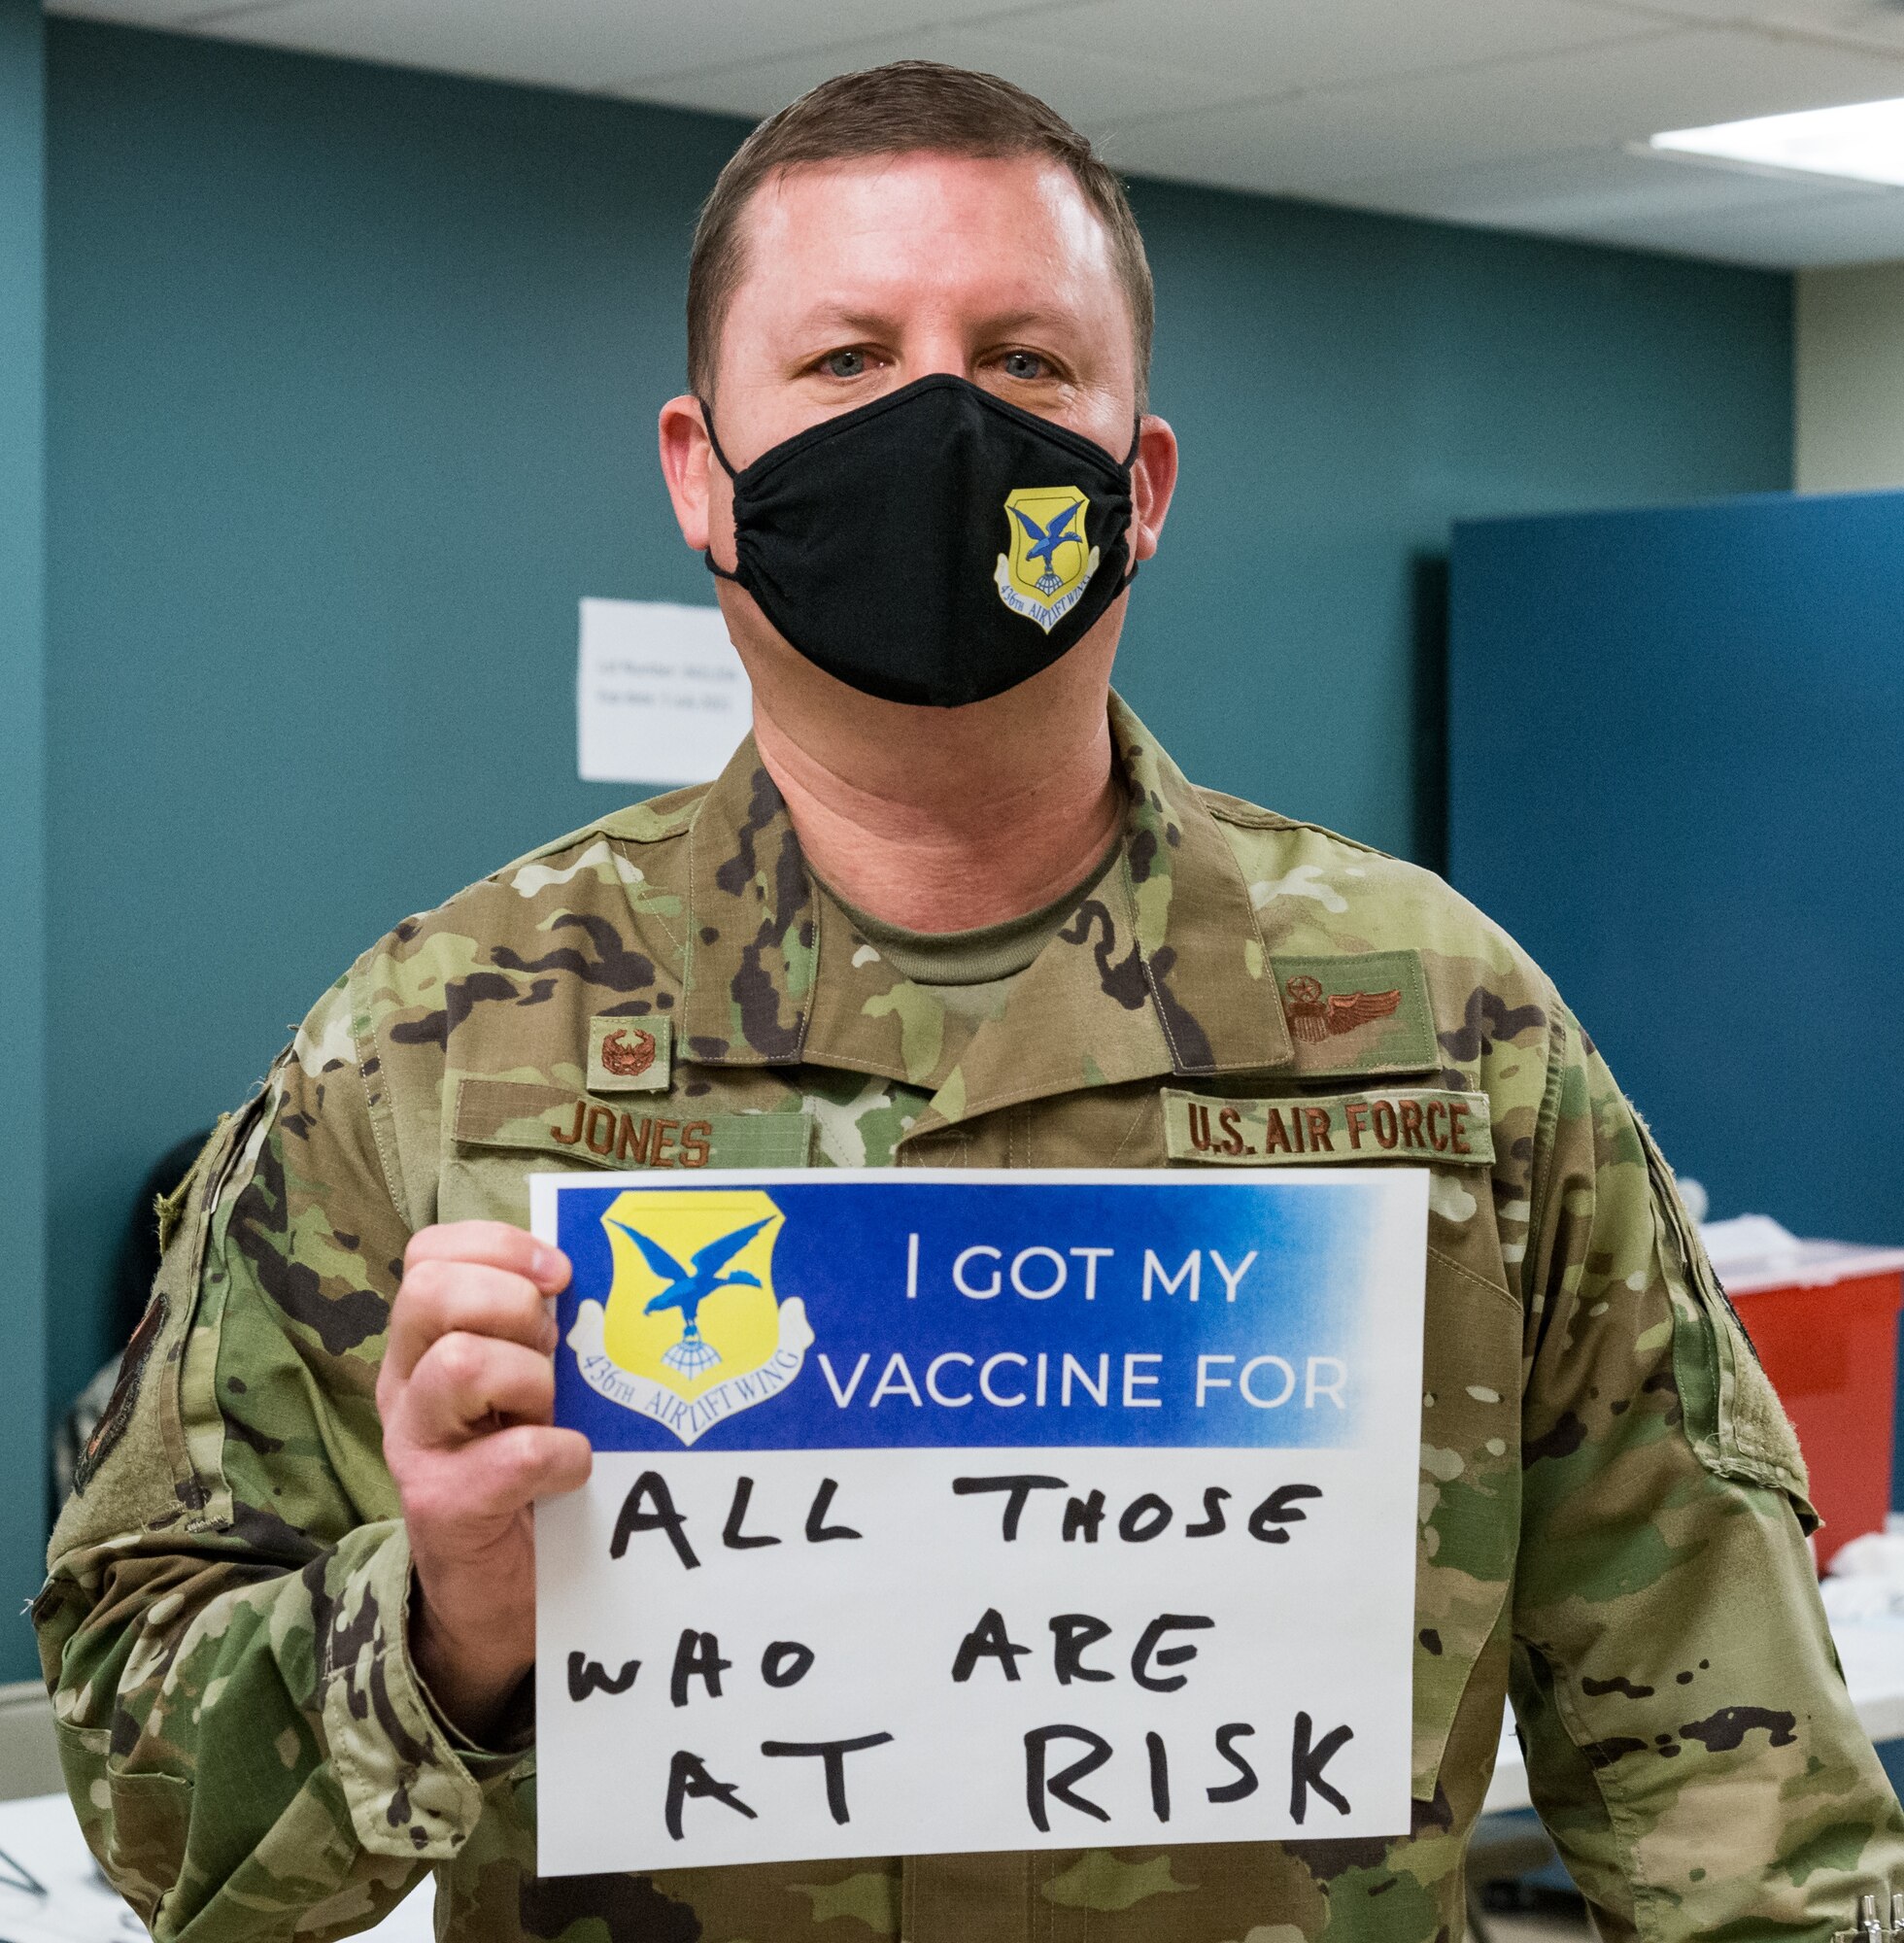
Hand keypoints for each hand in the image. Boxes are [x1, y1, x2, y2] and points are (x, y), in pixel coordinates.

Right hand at [377, 1222, 589, 1739]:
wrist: (500, 1593)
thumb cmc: (529, 1468)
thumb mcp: (531, 1382)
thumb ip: (544, 1329)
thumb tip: (603, 1274)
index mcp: (427, 1341)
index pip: (430, 1254)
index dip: (499, 1247)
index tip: (560, 1274)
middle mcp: (407, 1383)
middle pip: (434, 1293)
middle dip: (514, 1307)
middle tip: (551, 1352)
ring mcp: (416, 1444)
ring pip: (461, 1363)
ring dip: (531, 1380)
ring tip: (555, 1411)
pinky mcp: (442, 1504)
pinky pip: (512, 1453)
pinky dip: (561, 1453)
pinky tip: (574, 1466)